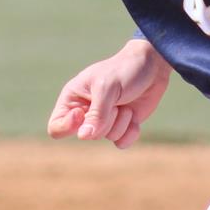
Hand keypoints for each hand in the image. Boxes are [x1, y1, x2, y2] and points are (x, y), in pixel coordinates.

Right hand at [46, 39, 172, 149]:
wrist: (153, 66)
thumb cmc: (124, 70)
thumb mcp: (107, 87)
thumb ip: (96, 114)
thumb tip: (83, 137)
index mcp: (72, 98)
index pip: (56, 126)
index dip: (68, 126)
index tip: (82, 113)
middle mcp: (85, 112)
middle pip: (86, 135)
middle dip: (105, 120)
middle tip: (115, 102)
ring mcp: (104, 120)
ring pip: (106, 138)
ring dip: (121, 122)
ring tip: (125, 103)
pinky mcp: (121, 126)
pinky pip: (121, 143)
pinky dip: (130, 132)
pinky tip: (134, 117)